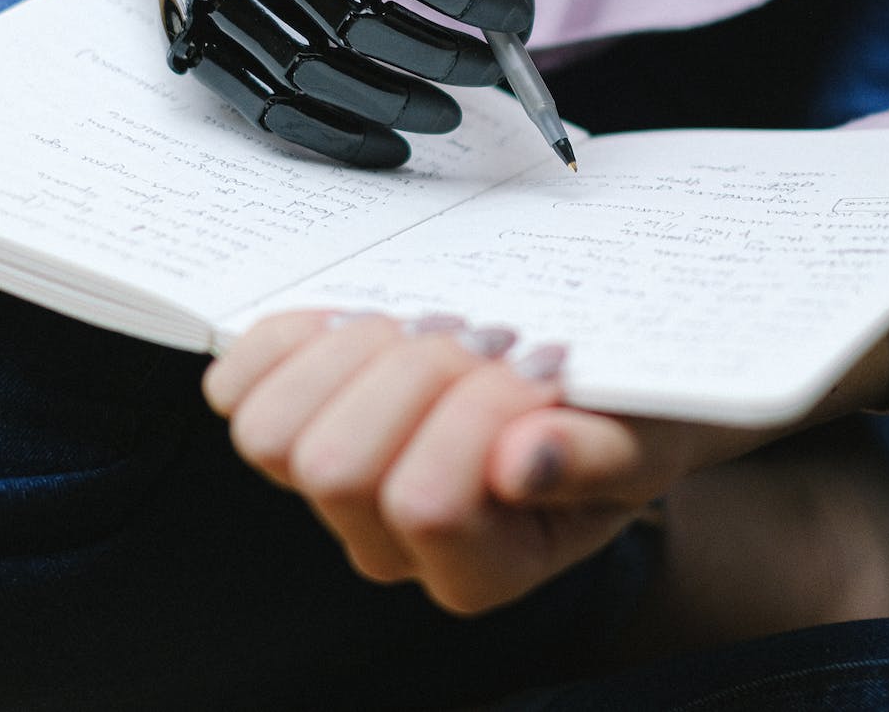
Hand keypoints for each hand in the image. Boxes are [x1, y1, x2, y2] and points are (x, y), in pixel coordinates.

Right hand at [89, 0, 533, 167]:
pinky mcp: (184, 20)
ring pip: (308, 69)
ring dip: (393, 104)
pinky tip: (388, 143)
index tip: (513, 16)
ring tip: (448, 113)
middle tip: (492, 71)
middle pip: (353, 18)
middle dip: (441, 56)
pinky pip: (260, 99)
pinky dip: (331, 133)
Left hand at [203, 312, 888, 614]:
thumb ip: (598, 458)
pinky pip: (240, 386)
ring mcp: (334, 486)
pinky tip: (365, 322)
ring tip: (431, 330)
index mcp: (484, 566)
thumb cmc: (628, 410)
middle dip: (415, 374)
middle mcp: (392, 541)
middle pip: (339, 465)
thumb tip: (525, 463)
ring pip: (276, 432)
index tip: (538, 364)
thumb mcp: (648, 434)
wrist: (600, 373)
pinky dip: (294, 338)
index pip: (428, 505)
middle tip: (485, 337)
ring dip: (358, 353)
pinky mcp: (296, 419)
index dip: (474, 415)